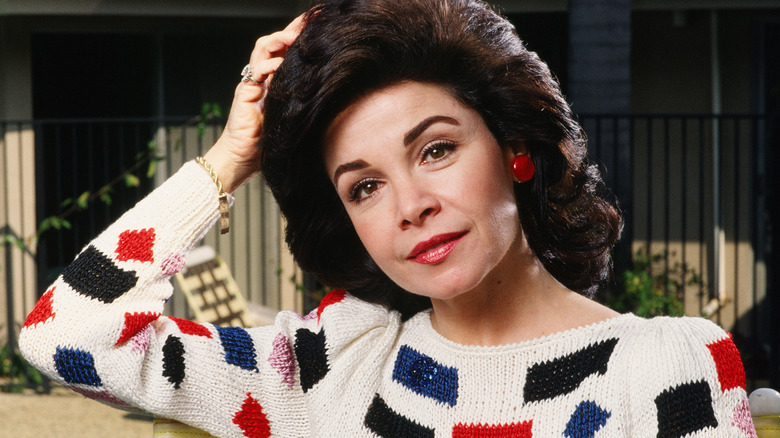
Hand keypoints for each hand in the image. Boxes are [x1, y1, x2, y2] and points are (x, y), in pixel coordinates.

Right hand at [204, 14, 304, 192]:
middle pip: (272, 43)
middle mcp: (262, 79)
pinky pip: (255, 72)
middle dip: (290, 30)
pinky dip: (268, 65)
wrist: (243, 159)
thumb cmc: (269, 144)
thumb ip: (304, 102)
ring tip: (293, 38)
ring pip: (262, 49)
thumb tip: (330, 90)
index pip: (284, 51)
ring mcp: (252, 84)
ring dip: (278, 40)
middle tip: (307, 24)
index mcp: (274, 82)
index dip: (296, 36)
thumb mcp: (293, 117)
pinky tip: (280, 65)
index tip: (314, 25)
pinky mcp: (244, 93)